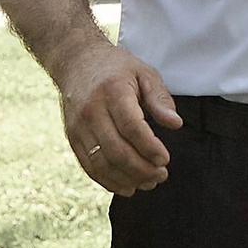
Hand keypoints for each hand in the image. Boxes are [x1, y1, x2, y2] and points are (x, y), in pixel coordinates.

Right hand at [56, 40, 180, 192]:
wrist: (75, 61)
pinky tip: (127, 186)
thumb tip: (175, 124)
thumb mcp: (143, 72)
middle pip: (116, 150)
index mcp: (112, 92)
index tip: (165, 159)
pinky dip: (108, 180)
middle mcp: (91, 111)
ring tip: (148, 182)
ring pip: (101, 163)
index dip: (149, 147)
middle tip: (161, 175)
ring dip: (127, 179)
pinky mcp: (72, 138)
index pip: (131, 127)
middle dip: (141, 169)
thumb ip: (160, 98)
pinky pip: (89, 166)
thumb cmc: (115, 68)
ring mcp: (78, 126)